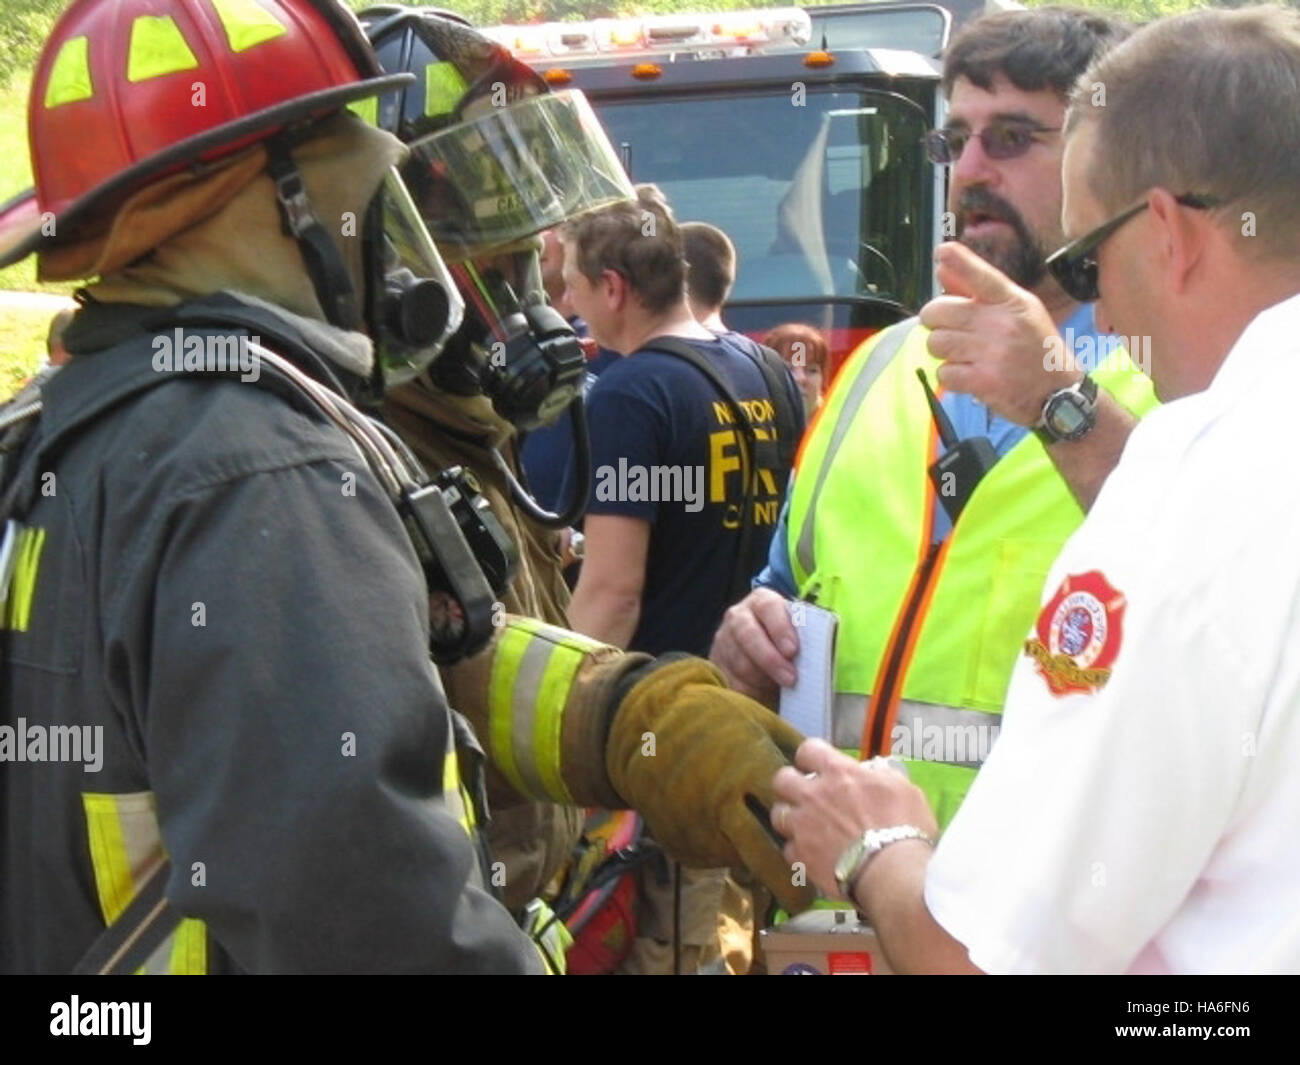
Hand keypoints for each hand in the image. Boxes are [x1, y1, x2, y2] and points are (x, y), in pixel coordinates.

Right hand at [606, 657, 816, 913]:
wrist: (646, 728)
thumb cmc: (711, 718)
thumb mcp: (758, 721)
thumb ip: (792, 749)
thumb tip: (823, 773)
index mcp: (750, 771)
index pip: (791, 815)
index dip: (812, 837)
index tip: (828, 855)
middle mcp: (725, 804)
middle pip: (763, 857)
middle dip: (787, 886)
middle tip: (802, 900)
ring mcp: (698, 825)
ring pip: (738, 858)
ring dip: (751, 858)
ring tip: (757, 844)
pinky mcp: (680, 842)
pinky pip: (713, 854)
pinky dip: (724, 848)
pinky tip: (723, 827)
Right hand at [709, 587, 798, 705]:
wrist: (760, 648)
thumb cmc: (787, 643)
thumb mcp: (797, 633)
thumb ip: (806, 639)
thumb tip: (821, 656)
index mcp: (762, 601)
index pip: (769, 608)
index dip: (780, 628)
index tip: (793, 650)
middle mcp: (738, 616)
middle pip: (748, 635)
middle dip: (770, 660)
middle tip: (790, 679)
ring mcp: (723, 640)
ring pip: (739, 662)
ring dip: (761, 679)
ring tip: (779, 687)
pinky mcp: (716, 664)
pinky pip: (731, 682)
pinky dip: (749, 692)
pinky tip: (762, 695)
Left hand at [771, 739, 936, 899]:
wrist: (892, 874)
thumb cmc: (905, 827)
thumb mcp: (903, 789)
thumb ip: (881, 776)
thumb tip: (873, 773)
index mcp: (838, 773)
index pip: (809, 750)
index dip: (811, 756)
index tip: (817, 765)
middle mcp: (812, 795)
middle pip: (781, 779)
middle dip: (790, 784)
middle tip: (805, 794)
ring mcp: (802, 827)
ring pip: (778, 815)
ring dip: (790, 818)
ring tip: (805, 827)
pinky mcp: (800, 857)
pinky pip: (789, 850)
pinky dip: (799, 852)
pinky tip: (812, 856)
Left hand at [919, 242, 1080, 426]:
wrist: (1057, 393)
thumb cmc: (1035, 349)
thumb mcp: (1019, 313)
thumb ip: (979, 293)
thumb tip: (943, 269)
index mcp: (1013, 302)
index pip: (982, 276)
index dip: (960, 262)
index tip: (942, 251)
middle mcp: (1002, 323)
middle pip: (938, 312)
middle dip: (936, 323)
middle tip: (950, 331)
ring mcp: (992, 353)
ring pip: (935, 343)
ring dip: (943, 351)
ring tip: (964, 355)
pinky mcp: (983, 381)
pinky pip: (943, 372)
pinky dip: (951, 377)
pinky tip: (970, 375)